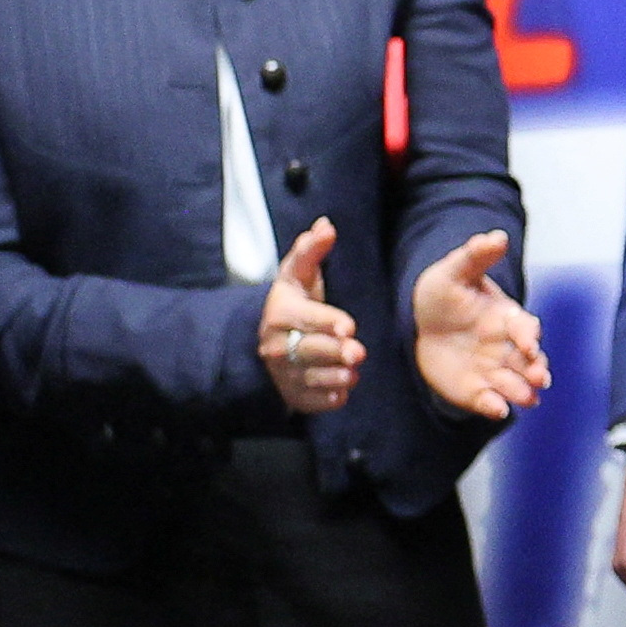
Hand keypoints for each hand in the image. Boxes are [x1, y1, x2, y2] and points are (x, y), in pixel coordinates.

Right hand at [259, 217, 363, 415]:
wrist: (268, 340)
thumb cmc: (294, 302)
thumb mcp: (299, 275)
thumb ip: (312, 251)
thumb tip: (325, 225)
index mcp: (280, 313)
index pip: (306, 319)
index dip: (327, 322)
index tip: (348, 326)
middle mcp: (277, 346)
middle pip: (309, 351)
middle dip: (334, 352)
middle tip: (357, 352)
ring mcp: (283, 373)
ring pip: (311, 378)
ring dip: (334, 377)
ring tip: (352, 373)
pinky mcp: (292, 395)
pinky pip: (310, 401)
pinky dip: (327, 399)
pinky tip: (342, 392)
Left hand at [411, 230, 549, 421]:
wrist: (426, 321)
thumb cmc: (446, 292)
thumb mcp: (455, 270)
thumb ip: (476, 256)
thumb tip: (497, 236)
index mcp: (507, 318)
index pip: (525, 328)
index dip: (529, 336)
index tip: (530, 344)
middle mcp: (507, 347)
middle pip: (528, 362)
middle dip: (537, 370)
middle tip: (541, 379)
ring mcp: (493, 370)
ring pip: (514, 383)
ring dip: (522, 391)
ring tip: (528, 399)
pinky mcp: (476, 389)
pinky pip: (489, 400)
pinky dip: (495, 406)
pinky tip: (497, 409)